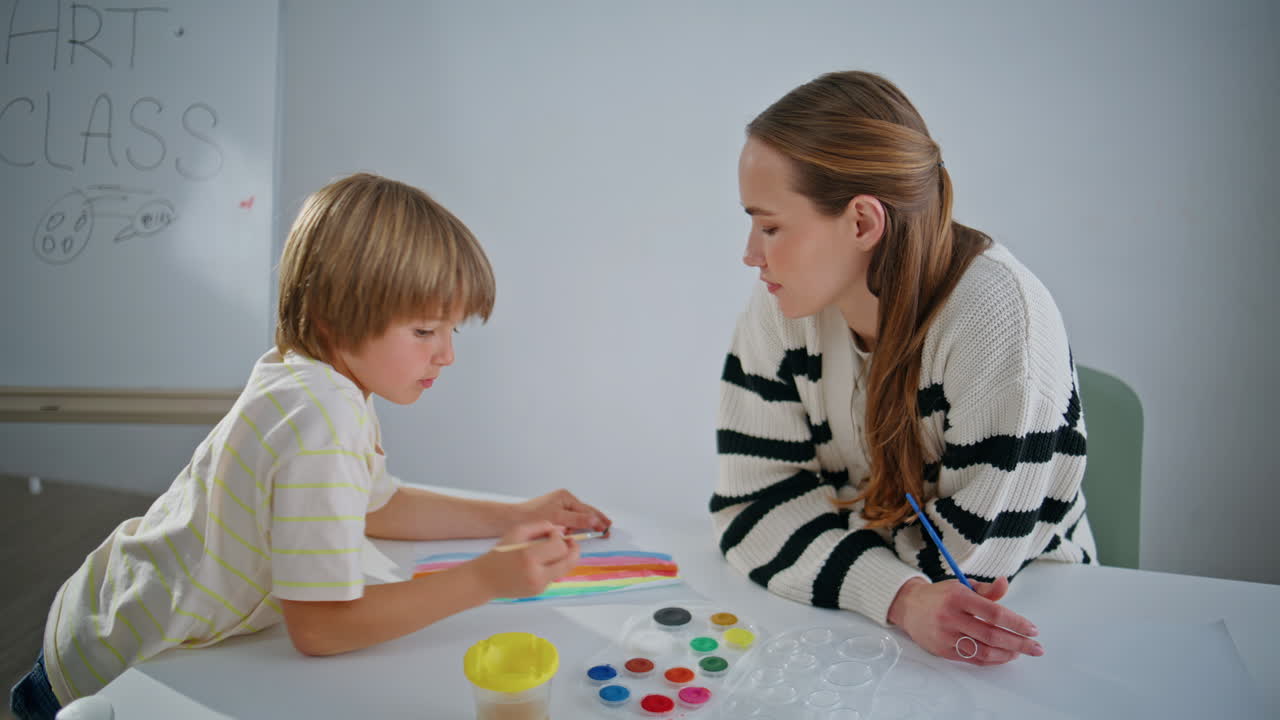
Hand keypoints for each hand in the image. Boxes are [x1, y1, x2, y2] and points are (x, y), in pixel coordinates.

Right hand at [466, 521, 581, 599]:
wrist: (484, 580)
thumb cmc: (499, 555)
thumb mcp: (516, 532)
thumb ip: (540, 526)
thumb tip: (560, 528)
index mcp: (529, 557)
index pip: (559, 547)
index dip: (560, 537)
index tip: (554, 533)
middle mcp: (536, 574)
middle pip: (569, 561)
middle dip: (574, 549)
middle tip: (571, 541)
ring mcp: (539, 586)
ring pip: (564, 569)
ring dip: (565, 558)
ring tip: (558, 548)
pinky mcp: (539, 592)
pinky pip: (554, 576)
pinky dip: (554, 566)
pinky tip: (545, 560)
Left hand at [511, 488, 610, 532]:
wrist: (510, 521)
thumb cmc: (530, 516)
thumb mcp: (557, 518)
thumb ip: (577, 520)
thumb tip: (595, 520)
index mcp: (565, 497)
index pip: (588, 510)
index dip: (599, 519)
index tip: (608, 528)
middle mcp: (563, 501)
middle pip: (584, 514)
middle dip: (594, 523)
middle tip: (606, 531)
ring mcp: (558, 509)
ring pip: (576, 521)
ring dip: (581, 529)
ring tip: (589, 535)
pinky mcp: (552, 518)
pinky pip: (568, 525)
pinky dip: (572, 531)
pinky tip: (572, 537)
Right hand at [887, 577, 1043, 665]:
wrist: (909, 607)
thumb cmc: (941, 596)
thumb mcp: (962, 585)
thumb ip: (986, 590)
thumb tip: (1006, 583)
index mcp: (958, 597)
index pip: (994, 613)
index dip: (1016, 623)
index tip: (1032, 629)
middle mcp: (951, 617)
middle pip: (992, 635)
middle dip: (1018, 643)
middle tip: (1036, 647)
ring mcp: (946, 635)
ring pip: (983, 650)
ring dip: (1007, 654)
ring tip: (1020, 652)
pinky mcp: (943, 650)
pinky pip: (973, 658)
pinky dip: (992, 659)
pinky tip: (1003, 656)